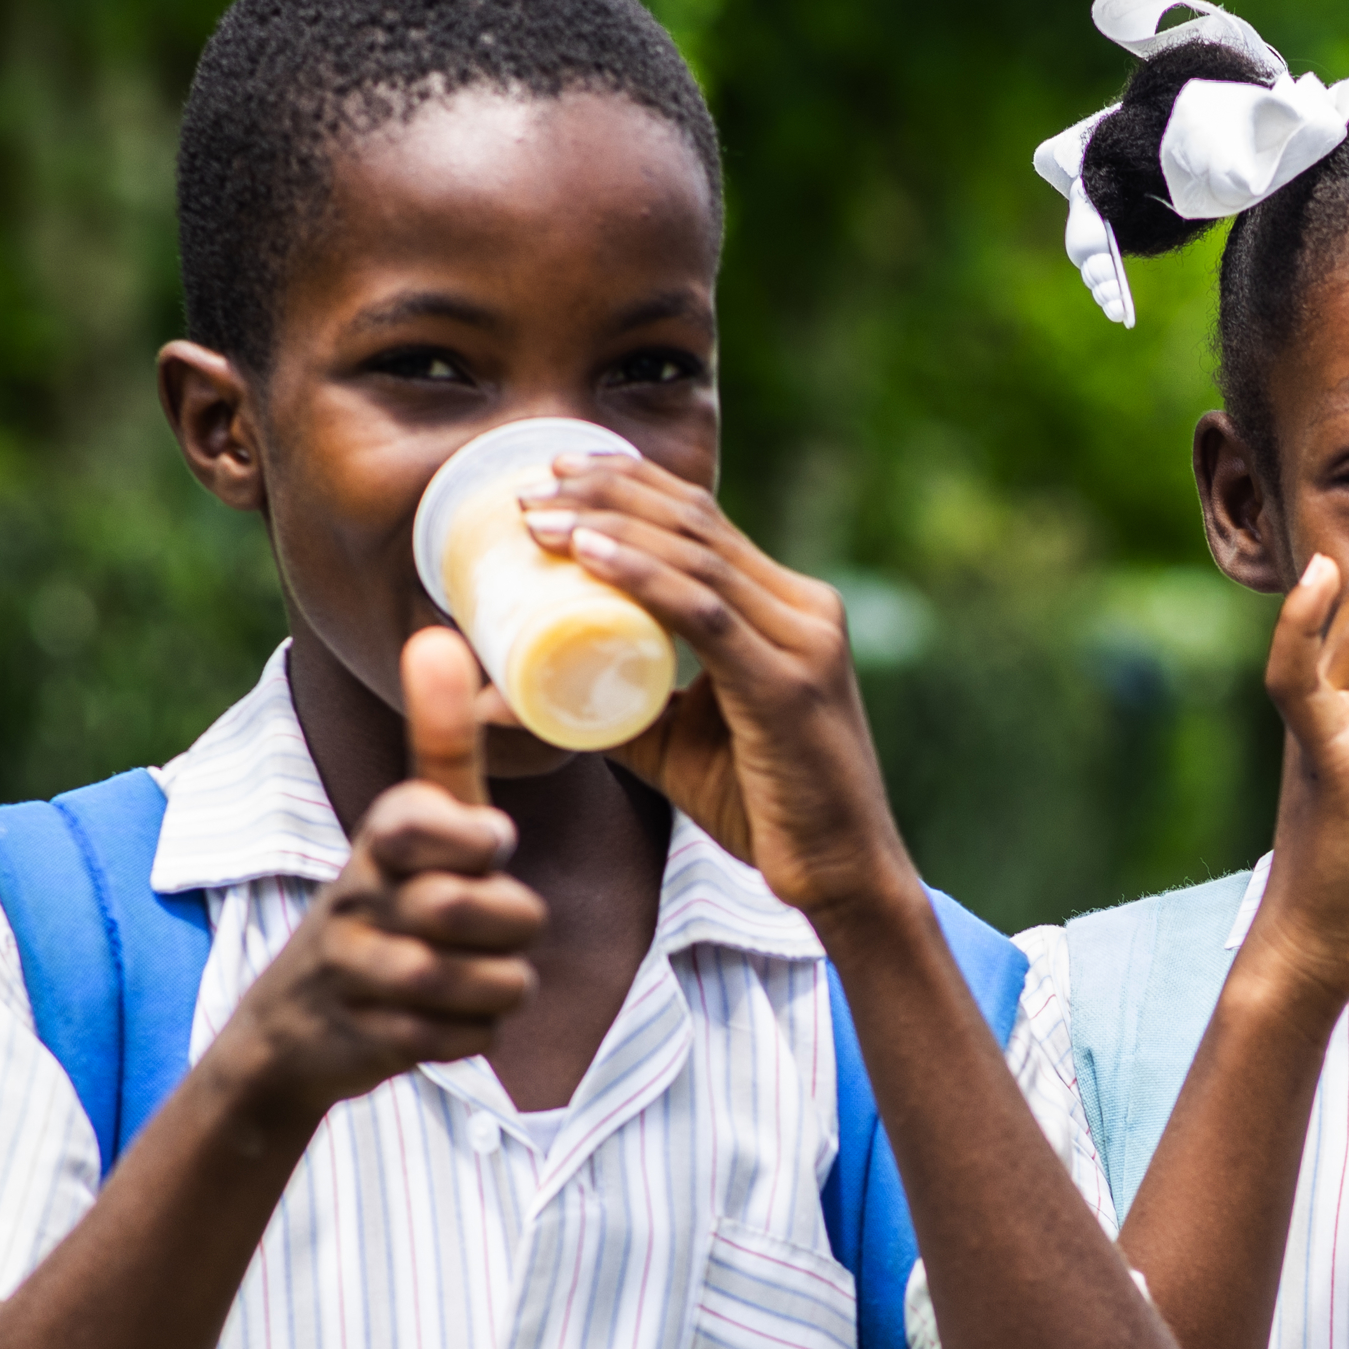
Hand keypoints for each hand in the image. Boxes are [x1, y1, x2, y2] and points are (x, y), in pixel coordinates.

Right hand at [217, 627, 546, 1120]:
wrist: (295, 1025)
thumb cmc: (384, 902)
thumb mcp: (408, 822)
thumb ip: (438, 742)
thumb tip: (438, 637)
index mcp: (381, 835)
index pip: (430, 820)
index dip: (474, 841)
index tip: (485, 847)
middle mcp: (359, 894)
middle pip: (478, 910)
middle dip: (511, 924)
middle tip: (494, 925)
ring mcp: (357, 970)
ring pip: (483, 981)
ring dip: (499, 984)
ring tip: (473, 973)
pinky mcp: (368, 1036)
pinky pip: (468, 1039)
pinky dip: (474, 1034)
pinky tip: (443, 1017)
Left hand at [519, 454, 922, 933]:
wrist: (842, 877)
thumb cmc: (763, 811)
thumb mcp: (677, 745)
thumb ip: (610, 714)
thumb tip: (507, 700)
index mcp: (789, 609)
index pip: (706, 522)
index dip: (632, 484)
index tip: (559, 472)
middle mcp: (806, 609)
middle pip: (698, 521)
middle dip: (610, 491)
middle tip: (533, 485)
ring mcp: (804, 641)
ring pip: (696, 556)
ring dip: (610, 526)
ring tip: (541, 520)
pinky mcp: (789, 685)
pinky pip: (704, 612)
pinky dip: (642, 576)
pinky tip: (591, 556)